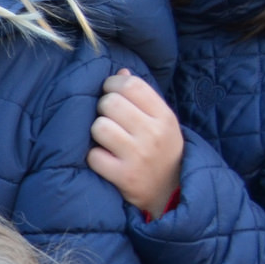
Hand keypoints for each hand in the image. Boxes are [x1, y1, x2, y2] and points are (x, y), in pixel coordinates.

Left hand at [88, 68, 182, 219]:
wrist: (171, 192)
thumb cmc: (161, 150)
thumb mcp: (161, 122)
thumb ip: (142, 96)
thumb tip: (120, 70)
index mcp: (164, 117)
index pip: (131, 85)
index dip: (112, 84)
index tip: (109, 92)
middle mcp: (154, 134)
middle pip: (110, 103)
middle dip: (102, 109)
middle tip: (109, 119)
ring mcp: (139, 156)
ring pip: (99, 126)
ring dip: (97, 133)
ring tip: (107, 140)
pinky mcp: (124, 176)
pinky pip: (93, 155)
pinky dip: (94, 157)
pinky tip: (105, 159)